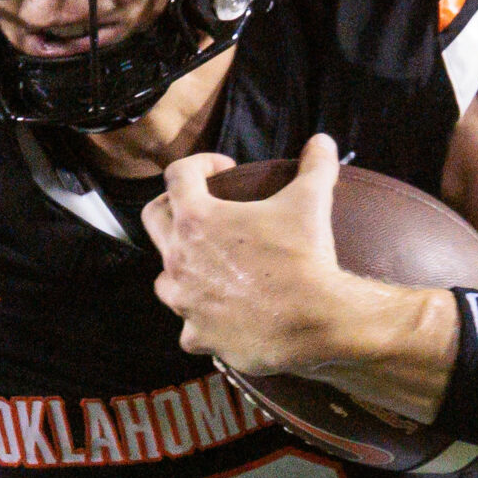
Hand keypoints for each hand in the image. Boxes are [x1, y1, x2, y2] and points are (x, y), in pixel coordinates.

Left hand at [143, 134, 364, 374]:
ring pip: (164, 278)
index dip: (200, 163)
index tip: (224, 169)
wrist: (314, 320)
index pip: (178, 174)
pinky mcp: (198, 335)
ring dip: (181, 267)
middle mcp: (179, 259)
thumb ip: (314, 166)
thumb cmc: (305, 257)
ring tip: (208, 265)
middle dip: (174, 208)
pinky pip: (188, 326)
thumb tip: (322, 141)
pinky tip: (221, 314)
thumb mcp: (311, 201)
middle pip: (154, 220)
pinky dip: (201, 319)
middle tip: (204, 209)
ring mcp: (184, 300)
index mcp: (197, 219)